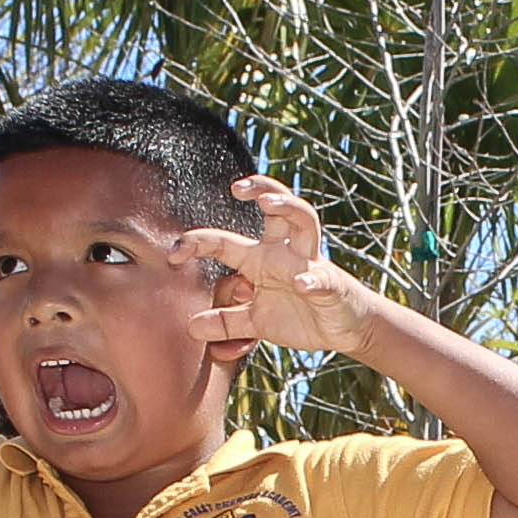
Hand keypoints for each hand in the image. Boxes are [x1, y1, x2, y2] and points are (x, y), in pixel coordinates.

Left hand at [168, 177, 388, 359]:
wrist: (344, 329)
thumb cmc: (301, 316)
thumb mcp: (257, 321)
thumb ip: (226, 322)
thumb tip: (191, 328)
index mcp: (261, 260)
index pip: (225, 242)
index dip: (197, 243)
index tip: (173, 255)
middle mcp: (284, 253)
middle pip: (276, 207)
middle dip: (259, 188)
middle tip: (237, 188)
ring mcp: (309, 264)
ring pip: (304, 220)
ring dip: (287, 208)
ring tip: (268, 203)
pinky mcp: (331, 285)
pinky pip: (321, 278)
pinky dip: (312, 280)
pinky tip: (301, 284)